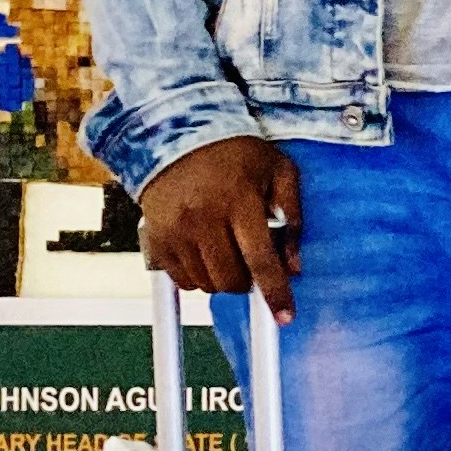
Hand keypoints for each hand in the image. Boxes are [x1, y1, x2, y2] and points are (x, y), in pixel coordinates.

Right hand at [140, 135, 300, 319]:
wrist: (174, 134)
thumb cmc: (233, 152)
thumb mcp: (277, 170)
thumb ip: (293, 216)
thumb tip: (294, 266)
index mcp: (238, 201)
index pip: (260, 259)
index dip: (275, 292)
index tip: (285, 316)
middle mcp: (203, 218)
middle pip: (231, 280)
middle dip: (247, 280)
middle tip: (249, 258)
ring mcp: (175, 231)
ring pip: (207, 284)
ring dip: (222, 277)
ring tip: (225, 248)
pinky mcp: (156, 239)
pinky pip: (182, 281)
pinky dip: (198, 275)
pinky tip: (203, 250)